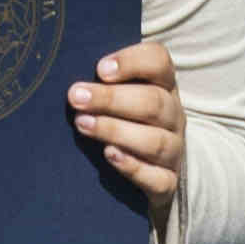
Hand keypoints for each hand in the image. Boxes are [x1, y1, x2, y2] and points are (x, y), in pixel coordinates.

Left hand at [65, 38, 187, 219]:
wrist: (148, 168)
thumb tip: (70, 73)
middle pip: (153, 102)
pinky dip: (134, 167)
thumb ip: (101, 81)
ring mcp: (174, 150)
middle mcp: (173, 116)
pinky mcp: (168, 182)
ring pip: (155, 141)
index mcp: (162, 85)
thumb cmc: (123, 118)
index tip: (100, 69)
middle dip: (111, 99)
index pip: (158, 62)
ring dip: (115, 130)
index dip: (131, 62)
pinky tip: (109, 155)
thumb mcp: (118, 92)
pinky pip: (159, 178)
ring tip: (83, 124)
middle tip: (76, 97)